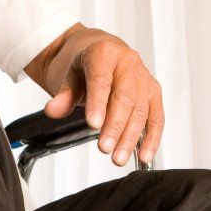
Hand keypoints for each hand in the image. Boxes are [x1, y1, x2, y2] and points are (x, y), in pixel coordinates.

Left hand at [45, 31, 163, 165]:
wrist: (100, 52)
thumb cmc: (85, 65)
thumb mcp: (68, 75)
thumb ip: (63, 95)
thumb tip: (53, 110)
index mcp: (105, 53)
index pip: (102, 80)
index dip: (98, 103)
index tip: (93, 125)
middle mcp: (128, 63)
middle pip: (125, 98)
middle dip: (115, 126)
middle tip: (104, 148)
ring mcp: (144, 79)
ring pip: (141, 110)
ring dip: (131, 137)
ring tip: (118, 157)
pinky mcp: (153, 94)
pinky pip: (156, 117)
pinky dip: (151, 138)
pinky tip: (144, 156)